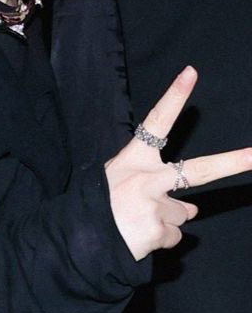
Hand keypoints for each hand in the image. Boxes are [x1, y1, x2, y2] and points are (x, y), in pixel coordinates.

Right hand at [105, 66, 251, 260]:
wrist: (79, 238)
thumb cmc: (96, 204)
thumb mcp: (115, 181)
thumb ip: (154, 187)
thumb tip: (191, 208)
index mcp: (134, 159)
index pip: (156, 122)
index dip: (174, 97)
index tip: (190, 73)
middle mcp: (147, 178)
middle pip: (200, 170)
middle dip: (233, 162)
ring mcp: (155, 204)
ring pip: (182, 213)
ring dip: (165, 220)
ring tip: (136, 222)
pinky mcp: (158, 231)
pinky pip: (174, 235)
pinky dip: (160, 238)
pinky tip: (138, 236)